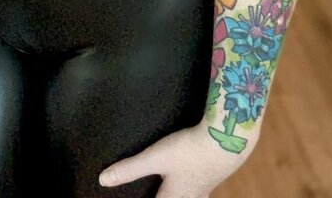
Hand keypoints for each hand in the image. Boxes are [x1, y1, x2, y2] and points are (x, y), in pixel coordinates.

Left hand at [98, 126, 247, 197]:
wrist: (228, 140)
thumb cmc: (190, 151)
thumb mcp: (156, 158)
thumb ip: (130, 169)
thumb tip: (103, 180)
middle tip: (155, 192)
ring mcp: (203, 188)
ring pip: (187, 197)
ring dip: (176, 195)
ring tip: (169, 190)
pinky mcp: (212, 175)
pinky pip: (197, 188)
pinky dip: (189, 188)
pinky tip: (189, 179)